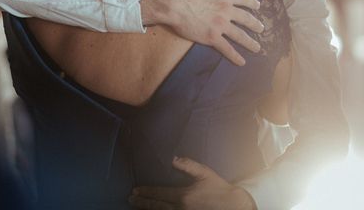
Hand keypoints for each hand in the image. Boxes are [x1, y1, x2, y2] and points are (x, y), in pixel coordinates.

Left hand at [129, 156, 256, 209]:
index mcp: (182, 196)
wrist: (232, 206)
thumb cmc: (219, 189)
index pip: (159, 194)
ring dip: (148, 209)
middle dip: (142, 202)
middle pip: (156, 206)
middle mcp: (180, 209)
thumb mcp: (204, 173)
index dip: (146, 192)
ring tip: (138, 206)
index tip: (135, 191)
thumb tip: (173, 158)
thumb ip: (188, 165)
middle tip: (131, 199)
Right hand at [141, 0, 263, 65]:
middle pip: (246, 19)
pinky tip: (242, 62)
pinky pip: (227, 48)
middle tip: (261, 29)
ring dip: (250, 43)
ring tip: (257, 48)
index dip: (252, 3)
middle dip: (255, 24)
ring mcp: (221, 25)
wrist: (173, 2)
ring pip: (240, 35)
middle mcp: (227, 10)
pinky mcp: (212, 37)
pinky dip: (235, 56)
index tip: (258, 6)